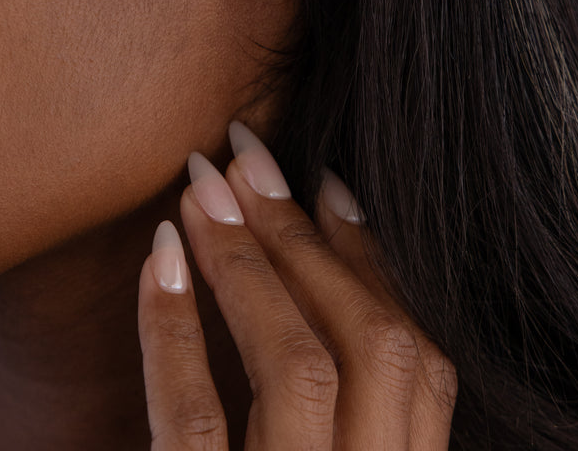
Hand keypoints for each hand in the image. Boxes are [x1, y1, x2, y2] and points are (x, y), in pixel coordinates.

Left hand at [136, 121, 456, 448]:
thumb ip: (356, 413)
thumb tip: (320, 266)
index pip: (417, 360)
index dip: (374, 262)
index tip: (329, 184)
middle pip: (369, 345)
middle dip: (307, 238)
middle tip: (248, 155)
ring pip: (295, 366)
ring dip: (248, 261)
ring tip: (203, 188)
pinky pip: (193, 422)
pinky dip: (173, 333)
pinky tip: (160, 262)